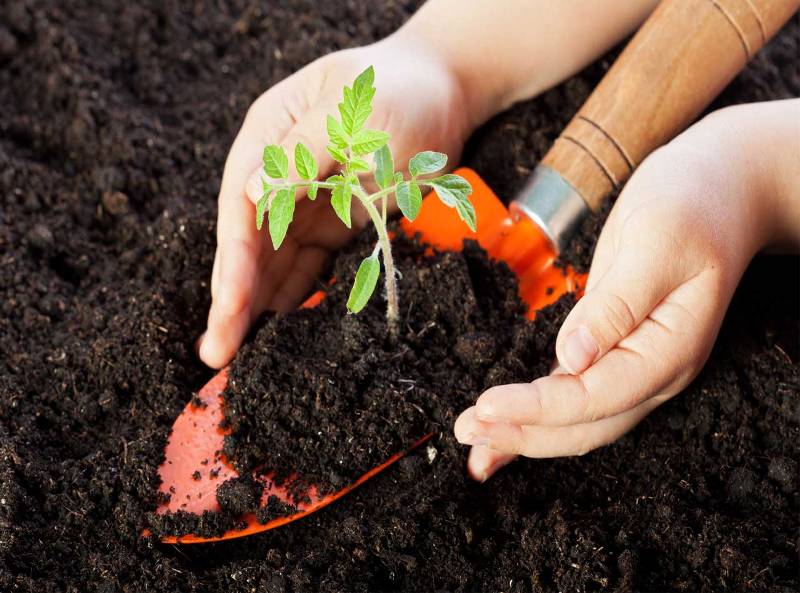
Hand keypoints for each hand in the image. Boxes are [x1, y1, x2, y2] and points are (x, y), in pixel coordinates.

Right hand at [198, 37, 471, 367]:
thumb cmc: (400, 90)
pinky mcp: (330, 219)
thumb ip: (304, 154)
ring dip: (255, 304)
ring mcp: (302, 198)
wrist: (444, 92)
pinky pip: (305, 262)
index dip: (234, 261)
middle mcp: (276, 171)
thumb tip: (249, 195)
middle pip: (249, 240)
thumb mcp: (354, 115)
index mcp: (269, 136)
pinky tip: (277, 327)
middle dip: (233, 296)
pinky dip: (292, 294)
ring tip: (236, 354)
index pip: (242, 207)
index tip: (228, 309)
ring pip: (271, 259)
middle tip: (217, 354)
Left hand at [454, 100, 799, 480]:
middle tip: (466, 430)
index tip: (487, 406)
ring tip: (473, 441)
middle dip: (522, 433)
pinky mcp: (611, 349)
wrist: (718, 191)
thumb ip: (616, 304)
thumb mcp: (656, 243)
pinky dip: (535, 411)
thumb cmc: (694, 205)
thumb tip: (571, 357)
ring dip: (523, 432)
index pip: (596, 397)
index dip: (538, 408)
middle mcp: (653, 370)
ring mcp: (633, 363)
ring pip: (576, 418)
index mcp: (670, 350)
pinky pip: (571, 392)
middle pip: (584, 424)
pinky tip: (502, 421)